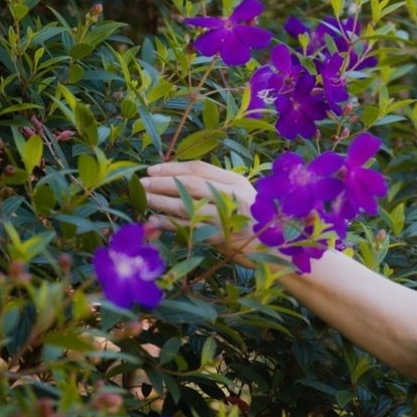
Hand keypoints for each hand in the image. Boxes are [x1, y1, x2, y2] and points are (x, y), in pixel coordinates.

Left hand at [141, 161, 259, 265]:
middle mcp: (233, 195)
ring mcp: (228, 216)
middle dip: (162, 182)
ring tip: (143, 198)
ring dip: (161, 201)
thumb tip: (174, 183)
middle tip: (141, 183)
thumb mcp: (239, 199)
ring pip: (187, 205)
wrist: (275, 249)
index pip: (199, 169)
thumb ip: (214, 191)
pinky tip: (154, 221)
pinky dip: (169, 223)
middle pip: (190, 184)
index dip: (172, 167)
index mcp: (237, 182)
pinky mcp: (222, 236)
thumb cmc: (252, 222)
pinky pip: (189, 227)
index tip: (152, 169)